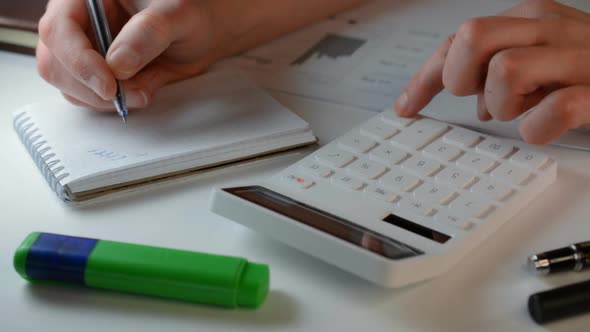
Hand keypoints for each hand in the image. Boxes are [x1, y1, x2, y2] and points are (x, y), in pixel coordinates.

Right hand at [37, 0, 221, 109]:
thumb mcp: (178, 15)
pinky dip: (110, 103)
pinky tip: (139, 92)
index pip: (59, 28)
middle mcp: (79, 21)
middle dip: (92, 87)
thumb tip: (117, 64)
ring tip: (143, 92)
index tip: (109, 85)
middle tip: (133, 94)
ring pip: (68, 84)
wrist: (205, 30)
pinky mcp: (95, 72)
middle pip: (55, 62)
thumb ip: (148, 34)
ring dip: (102, 99)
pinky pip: (87, 95)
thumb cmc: (192, 12)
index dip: (79, 60)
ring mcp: (83, 48)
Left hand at [395, 0, 589, 144]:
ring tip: (526, 109)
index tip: (407, 105)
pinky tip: (546, 126)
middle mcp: (551, 29)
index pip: (458, 40)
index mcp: (530, 18)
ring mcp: (578, 58)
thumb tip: (470, 95)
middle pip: (472, 38)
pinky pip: (553, 110)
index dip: (425, 76)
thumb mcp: (538, 59)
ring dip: (504, 105)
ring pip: (505, 72)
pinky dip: (538, 128)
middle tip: (483, 97)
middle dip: (462, 77)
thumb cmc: (589, 71)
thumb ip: (499, 67)